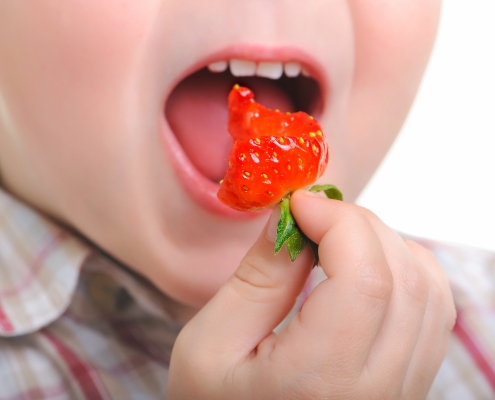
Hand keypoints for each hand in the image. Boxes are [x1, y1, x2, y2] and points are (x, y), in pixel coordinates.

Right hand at [166, 190, 455, 398]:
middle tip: (313, 216)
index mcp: (319, 382)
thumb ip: (257, 279)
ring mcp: (402, 392)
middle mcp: (378, 392)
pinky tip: (367, 263)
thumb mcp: (209, 345)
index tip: (300, 204)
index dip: (340, 222)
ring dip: (385, 243)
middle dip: (358, 224)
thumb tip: (291, 219)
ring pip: (429, 291)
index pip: (365, 280)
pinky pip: (434, 313)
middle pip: (402, 277)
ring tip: (336, 237)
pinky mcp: (409, 385)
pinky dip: (406, 270)